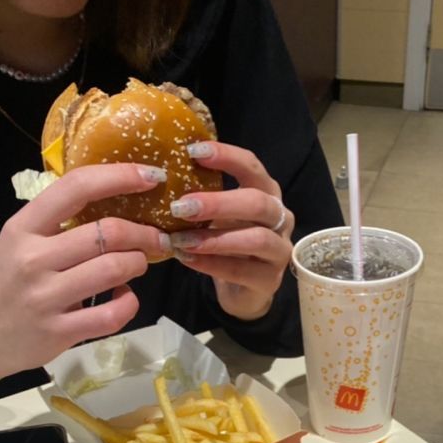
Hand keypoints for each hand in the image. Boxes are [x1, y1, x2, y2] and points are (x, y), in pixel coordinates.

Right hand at [0, 163, 169, 397]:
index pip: (76, 188)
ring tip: (138, 264)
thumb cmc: (8, 283)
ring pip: (114, 269)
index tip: (151, 175)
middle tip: (156, 238)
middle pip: (106, 232)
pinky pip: (112, 314)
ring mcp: (47, 297)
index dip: (120, 176)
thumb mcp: (19, 242)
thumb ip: (57, 223)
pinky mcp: (60, 332)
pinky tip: (124, 297)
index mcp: (24, 227)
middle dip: (143, 233)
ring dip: (138, 263)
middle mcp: (34, 258)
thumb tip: (115, 202)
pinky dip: (129, 303)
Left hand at [168, 142, 294, 321]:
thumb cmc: (227, 243)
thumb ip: (203, 195)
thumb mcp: (217, 215)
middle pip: (257, 203)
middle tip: (181, 207)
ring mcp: (279, 251)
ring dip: (215, 239)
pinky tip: (186, 259)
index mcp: (267, 193)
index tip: (193, 152)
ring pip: (256, 239)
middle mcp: (280, 219)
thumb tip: (162, 172)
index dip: (227, 157)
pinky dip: (211, 264)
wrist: (242, 291)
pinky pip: (242, 270)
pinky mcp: (270, 280)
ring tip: (181, 240)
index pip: (253, 167)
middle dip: (219, 203)